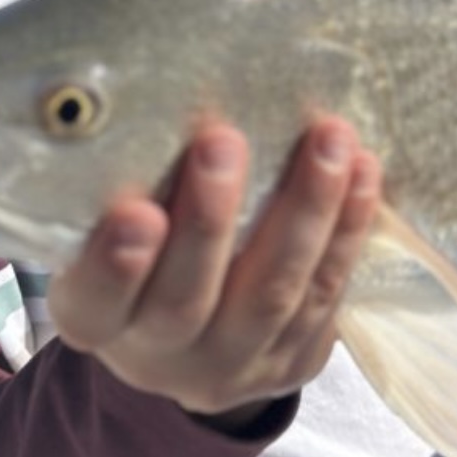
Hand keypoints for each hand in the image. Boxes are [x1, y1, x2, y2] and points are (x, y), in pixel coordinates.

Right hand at [46, 117, 381, 432]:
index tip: (136, 212)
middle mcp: (158, 355)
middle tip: (221, 143)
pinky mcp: (292, 358)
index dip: (114, 266)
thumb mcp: (103, 226)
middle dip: (209, 220)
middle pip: (185, 300)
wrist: (191, 337)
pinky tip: (361, 171)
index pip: (95, 304)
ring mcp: (232, 365)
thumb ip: (116, 181)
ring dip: (305, 211)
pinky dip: (346, 229)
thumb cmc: (143, 245)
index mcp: (95, 321)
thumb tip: (145, 91)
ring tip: (327, 140)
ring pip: (272, 295)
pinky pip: (325, 294)